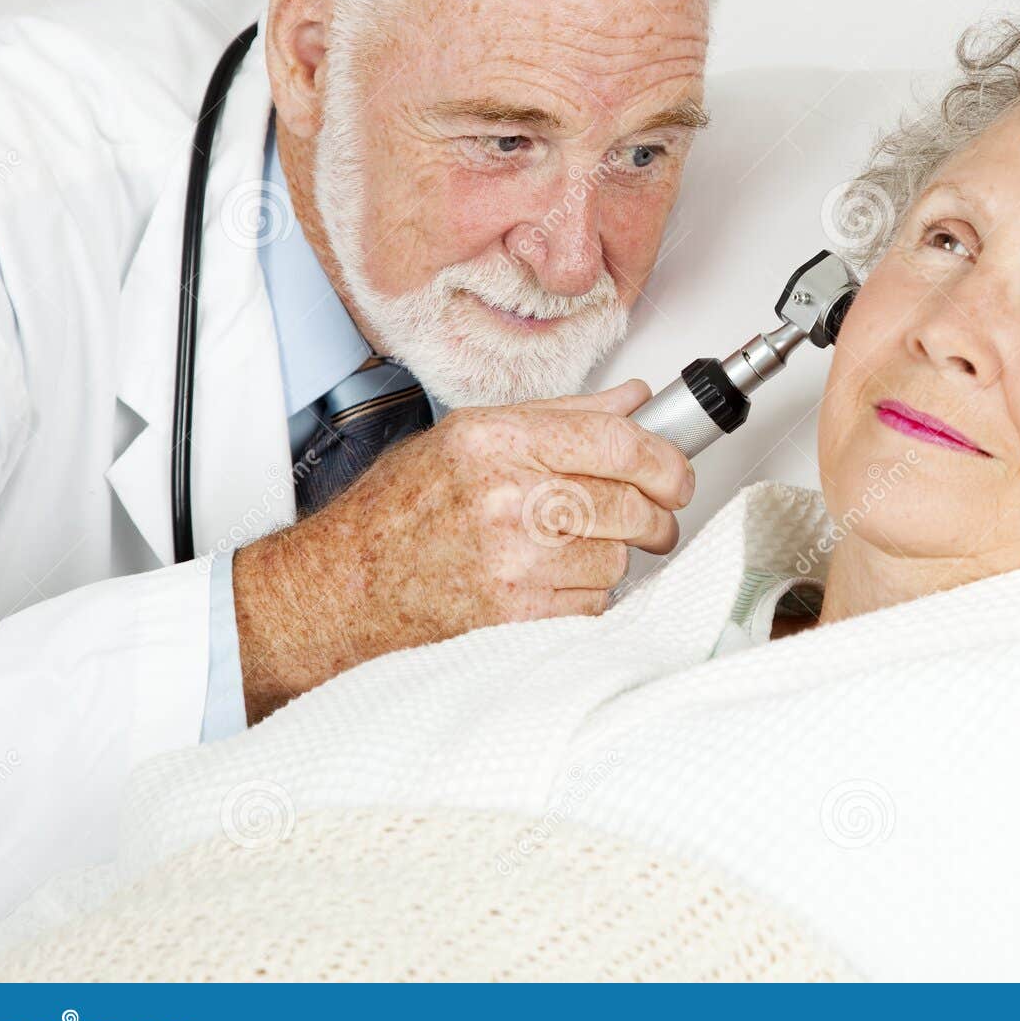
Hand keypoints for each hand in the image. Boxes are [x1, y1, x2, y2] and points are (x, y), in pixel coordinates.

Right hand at [231, 378, 691, 721]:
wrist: (343, 588)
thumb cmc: (400, 511)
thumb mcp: (471, 435)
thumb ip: (562, 417)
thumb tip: (636, 402)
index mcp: (497, 441)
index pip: (619, 442)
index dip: (665, 461)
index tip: (676, 476)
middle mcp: (506, 498)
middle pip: (630, 504)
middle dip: (653, 516)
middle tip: (648, 520)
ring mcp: (512, 562)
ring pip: (615, 560)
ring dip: (608, 558)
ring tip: (567, 552)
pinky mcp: (514, 617)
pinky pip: (591, 606)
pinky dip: (582, 598)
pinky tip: (546, 584)